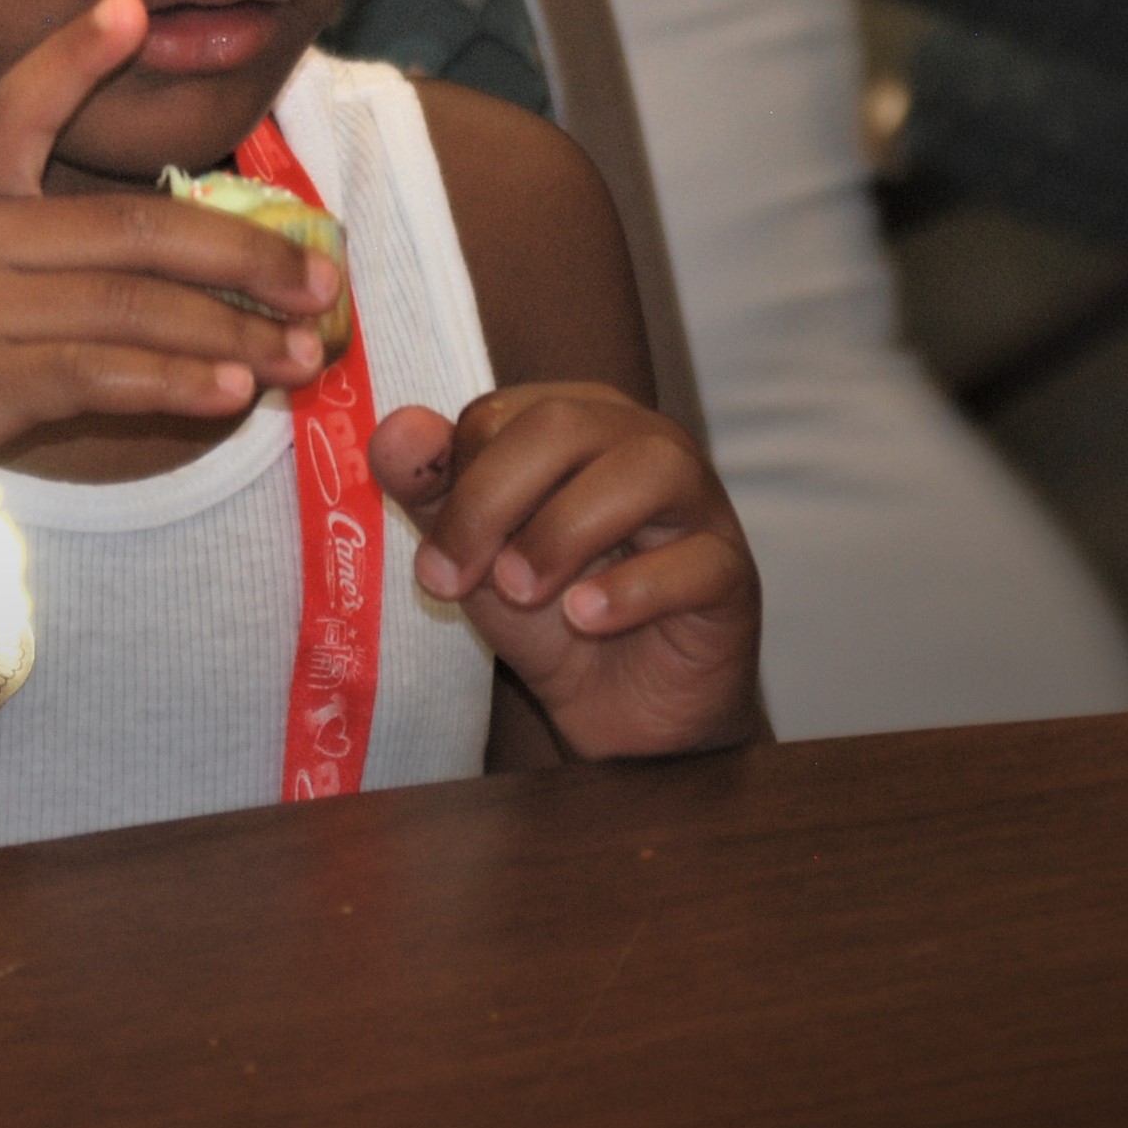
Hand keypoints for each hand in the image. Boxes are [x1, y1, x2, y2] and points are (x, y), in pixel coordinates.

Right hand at [0, 0, 341, 559]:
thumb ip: (19, 270)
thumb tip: (150, 288)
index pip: (17, 105)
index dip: (74, 55)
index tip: (131, 5)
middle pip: (130, 227)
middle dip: (242, 253)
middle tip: (321, 280)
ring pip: (128, 306)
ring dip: (230, 333)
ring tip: (300, 356)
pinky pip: (94, 373)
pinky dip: (173, 381)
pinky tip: (228, 393)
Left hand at [373, 385, 760, 759]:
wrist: (623, 714)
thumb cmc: (552, 614)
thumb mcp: (476, 557)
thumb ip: (430, 491)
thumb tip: (395, 430)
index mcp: (574, 421)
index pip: (502, 413)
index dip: (454, 483)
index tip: (434, 564)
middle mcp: (642, 442)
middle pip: (565, 424)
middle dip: (493, 499)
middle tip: (456, 580)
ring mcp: (699, 505)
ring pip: (646, 471)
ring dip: (564, 532)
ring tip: (522, 593)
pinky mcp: (732, 574)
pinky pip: (696, 560)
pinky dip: (633, 588)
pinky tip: (587, 618)